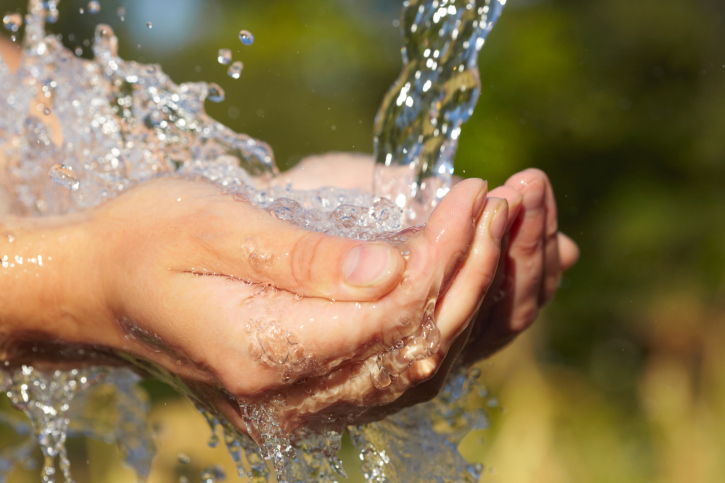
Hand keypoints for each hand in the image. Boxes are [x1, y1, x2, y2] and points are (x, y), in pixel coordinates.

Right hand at [0, 175, 499, 437]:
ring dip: (470, 302)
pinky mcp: (312, 394)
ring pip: (419, 369)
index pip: (391, 315)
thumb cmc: (146, 242)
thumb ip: (304, 258)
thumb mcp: (212, 226)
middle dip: (473, 274)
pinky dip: (445, 326)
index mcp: (263, 354)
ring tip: (504, 238)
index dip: (446, 255)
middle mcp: (291, 398)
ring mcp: (304, 406)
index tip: (476, 195)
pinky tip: (472, 285)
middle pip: (416, 348)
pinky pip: (399, 371)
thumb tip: (396, 267)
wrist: (101, 290)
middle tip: (504, 208)